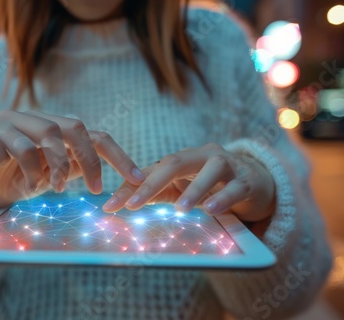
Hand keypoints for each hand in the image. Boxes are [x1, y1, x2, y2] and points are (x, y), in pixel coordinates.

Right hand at [0, 110, 145, 210]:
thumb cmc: (23, 180)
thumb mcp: (55, 175)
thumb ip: (77, 167)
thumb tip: (114, 179)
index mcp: (55, 128)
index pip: (93, 135)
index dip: (117, 156)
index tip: (137, 180)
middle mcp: (34, 119)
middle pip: (68, 128)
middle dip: (82, 160)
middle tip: (87, 188)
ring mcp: (8, 122)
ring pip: (37, 138)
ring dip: (43, 169)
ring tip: (38, 188)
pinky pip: (1, 144)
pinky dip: (6, 162)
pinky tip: (2, 170)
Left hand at [103, 143, 275, 222]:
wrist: (256, 183)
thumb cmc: (212, 186)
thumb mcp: (182, 189)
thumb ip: (156, 193)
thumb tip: (123, 203)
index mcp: (182, 160)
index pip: (151, 170)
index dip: (129, 187)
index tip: (109, 206)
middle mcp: (202, 157)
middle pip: (174, 163)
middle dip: (151, 184)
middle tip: (132, 205)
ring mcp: (227, 165)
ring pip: (210, 171)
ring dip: (193, 190)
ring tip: (179, 209)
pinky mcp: (247, 180)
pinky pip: (235, 187)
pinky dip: (222, 197)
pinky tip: (210, 209)